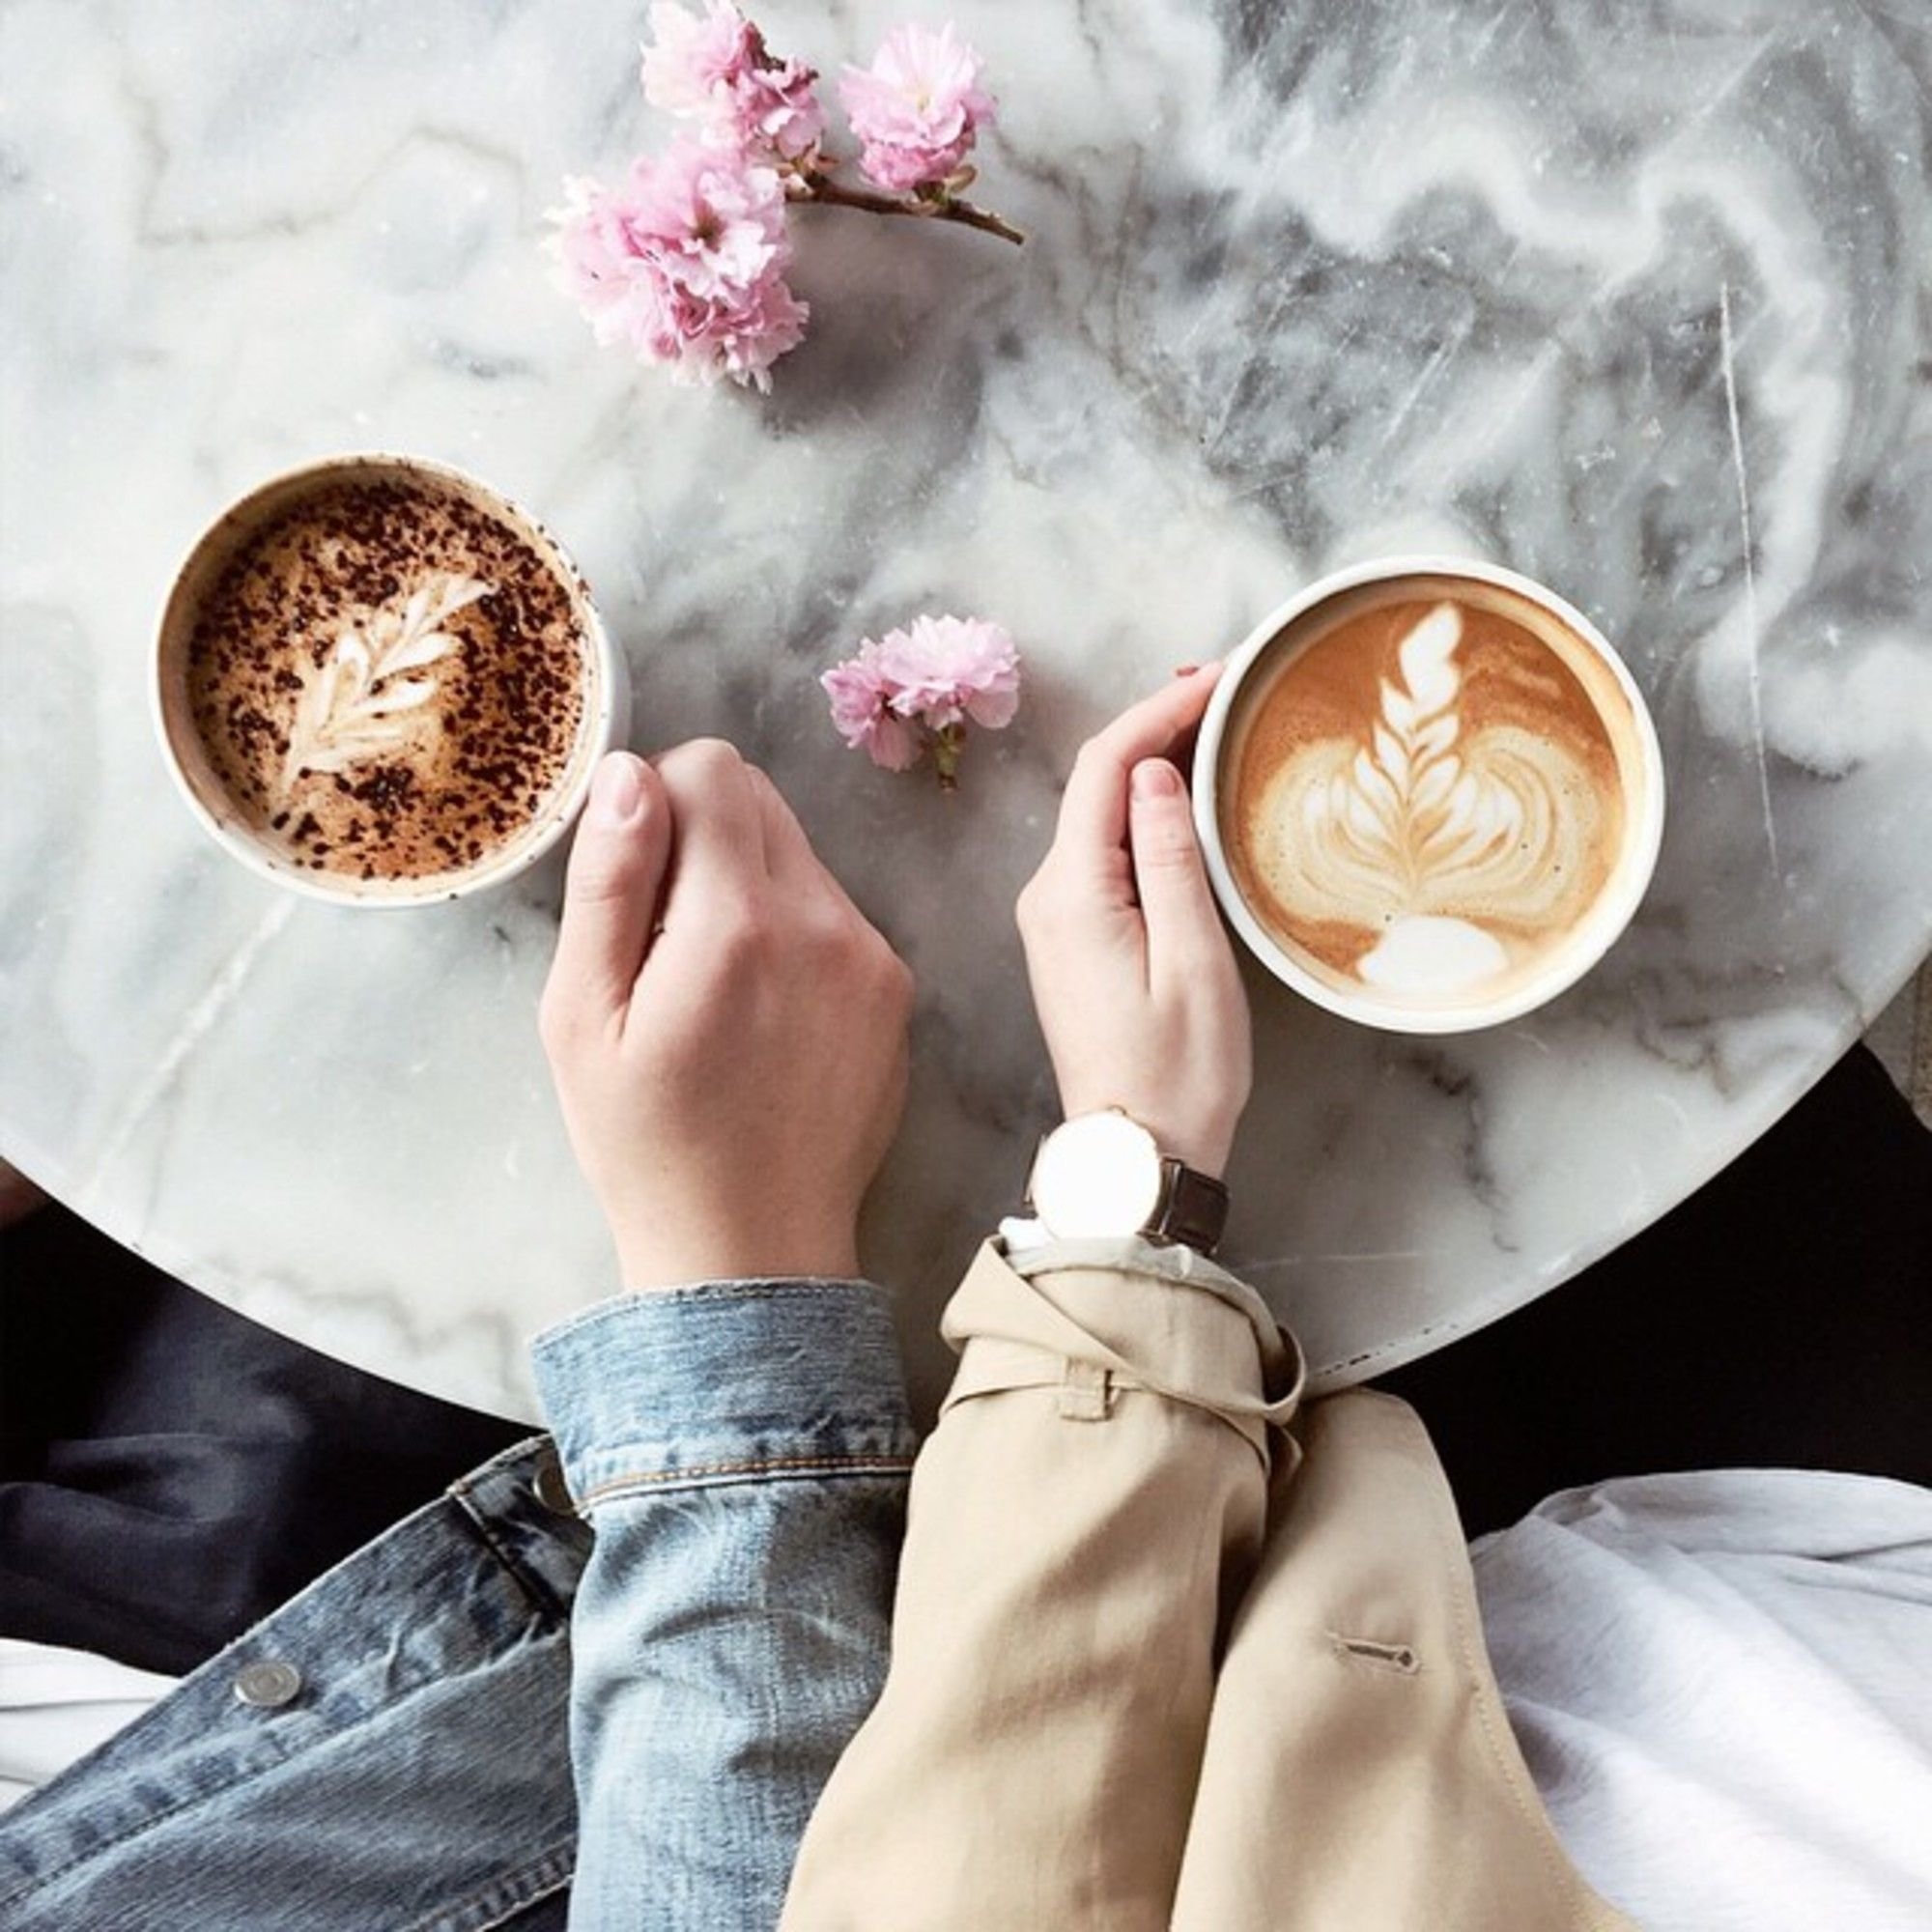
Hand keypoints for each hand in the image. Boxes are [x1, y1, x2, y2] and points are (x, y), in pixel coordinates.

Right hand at [540, 743, 913, 1290]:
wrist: (753, 1250)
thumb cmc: (646, 1143)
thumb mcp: (583, 1017)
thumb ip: (610, 883)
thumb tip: (630, 773)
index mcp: (739, 924)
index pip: (713, 768)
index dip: (657, 804)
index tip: (635, 881)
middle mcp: (825, 924)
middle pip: (762, 798)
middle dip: (703, 839)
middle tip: (665, 939)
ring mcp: (874, 957)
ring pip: (800, 855)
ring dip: (748, 888)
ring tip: (714, 988)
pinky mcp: (898, 990)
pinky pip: (835, 913)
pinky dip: (793, 934)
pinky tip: (761, 1016)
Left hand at [1014, 666, 1249, 1177]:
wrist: (1135, 1158)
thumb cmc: (1176, 1074)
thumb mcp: (1192, 960)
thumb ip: (1169, 858)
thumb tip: (1157, 773)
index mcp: (1072, 893)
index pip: (1105, 767)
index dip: (1159, 710)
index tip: (1220, 675)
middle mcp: (1048, 896)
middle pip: (1097, 782)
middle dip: (1159, 725)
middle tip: (1230, 689)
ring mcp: (1055, 919)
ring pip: (1101, 814)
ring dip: (1153, 764)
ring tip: (1219, 727)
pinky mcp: (1073, 940)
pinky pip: (1105, 853)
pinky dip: (1145, 812)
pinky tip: (1188, 799)